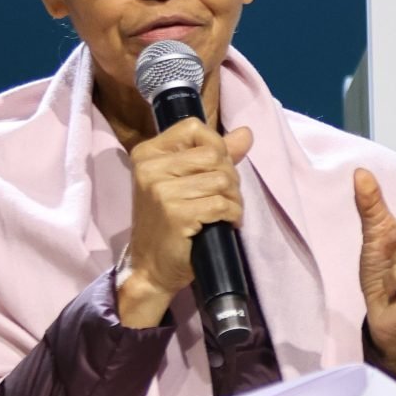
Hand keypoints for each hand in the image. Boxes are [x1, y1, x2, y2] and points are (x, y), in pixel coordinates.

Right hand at [116, 121, 252, 326]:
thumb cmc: (169, 223)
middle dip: (230, 177)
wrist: (151, 267)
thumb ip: (215, 155)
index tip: (217, 169)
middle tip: (225, 197)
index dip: (217, 146)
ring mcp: (161, 191)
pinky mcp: (176, 213)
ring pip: (222, 180)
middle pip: (214, 155)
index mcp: (148, 154)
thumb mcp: (185, 183)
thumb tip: (247, 132)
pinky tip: (225, 223)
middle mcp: (150, 168)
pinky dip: (232, 215)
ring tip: (225, 212)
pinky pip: (222, 204)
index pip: (194, 128)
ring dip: (234, 199)